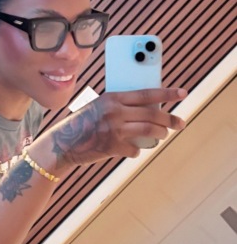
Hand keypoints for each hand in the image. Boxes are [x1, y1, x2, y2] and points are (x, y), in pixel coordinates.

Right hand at [50, 88, 186, 165]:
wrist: (61, 144)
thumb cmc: (80, 125)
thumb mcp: (97, 107)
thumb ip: (118, 106)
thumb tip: (144, 110)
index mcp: (112, 97)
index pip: (147, 93)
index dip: (167, 93)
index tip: (182, 93)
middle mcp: (115, 112)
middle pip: (152, 114)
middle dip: (170, 120)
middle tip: (180, 123)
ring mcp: (114, 130)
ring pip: (149, 131)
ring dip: (160, 134)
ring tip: (163, 135)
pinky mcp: (112, 147)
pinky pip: (135, 149)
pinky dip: (136, 150)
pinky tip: (132, 150)